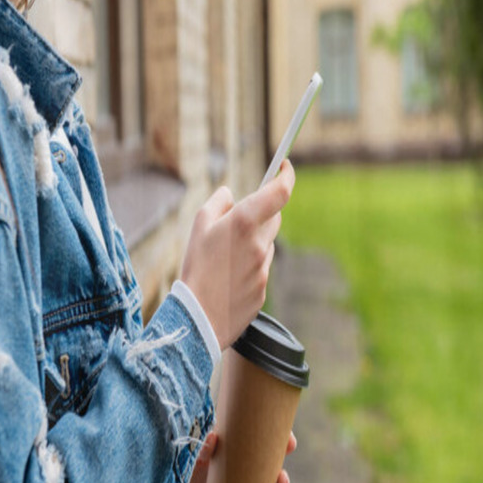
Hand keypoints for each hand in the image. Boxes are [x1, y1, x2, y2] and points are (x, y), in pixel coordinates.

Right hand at [180, 159, 295, 349]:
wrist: (197, 317)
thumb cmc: (195, 267)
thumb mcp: (198, 225)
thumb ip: (219, 202)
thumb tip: (231, 195)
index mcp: (245, 222)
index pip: (280, 192)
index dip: (286, 175)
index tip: (284, 166)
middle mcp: (260, 243)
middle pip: (274, 218)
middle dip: (262, 214)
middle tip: (239, 221)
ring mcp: (265, 267)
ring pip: (267, 244)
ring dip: (253, 243)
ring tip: (225, 258)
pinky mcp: (264, 288)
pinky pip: (261, 268)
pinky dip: (250, 266)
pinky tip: (228, 277)